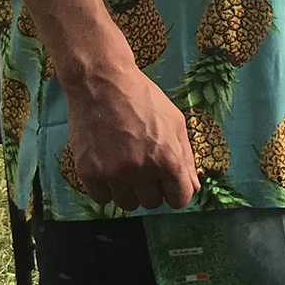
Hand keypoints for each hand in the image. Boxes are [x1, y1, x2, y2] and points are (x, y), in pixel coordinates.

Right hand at [61, 61, 199, 210]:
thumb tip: (194, 188)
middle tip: (141, 163)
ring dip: (127, 189)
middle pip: (152, 202)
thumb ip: (186, 157)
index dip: (175, 191)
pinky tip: (105, 165)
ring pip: (127, 204)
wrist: (101, 81)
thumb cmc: (142, 97)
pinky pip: (102, 198)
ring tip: (122, 163)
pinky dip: (104, 187)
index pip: (180, 200)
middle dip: (150, 187)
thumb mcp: (175, 121)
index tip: (166, 181)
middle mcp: (142, 170)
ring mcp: (114, 173)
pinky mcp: (90, 172)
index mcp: (168, 158)